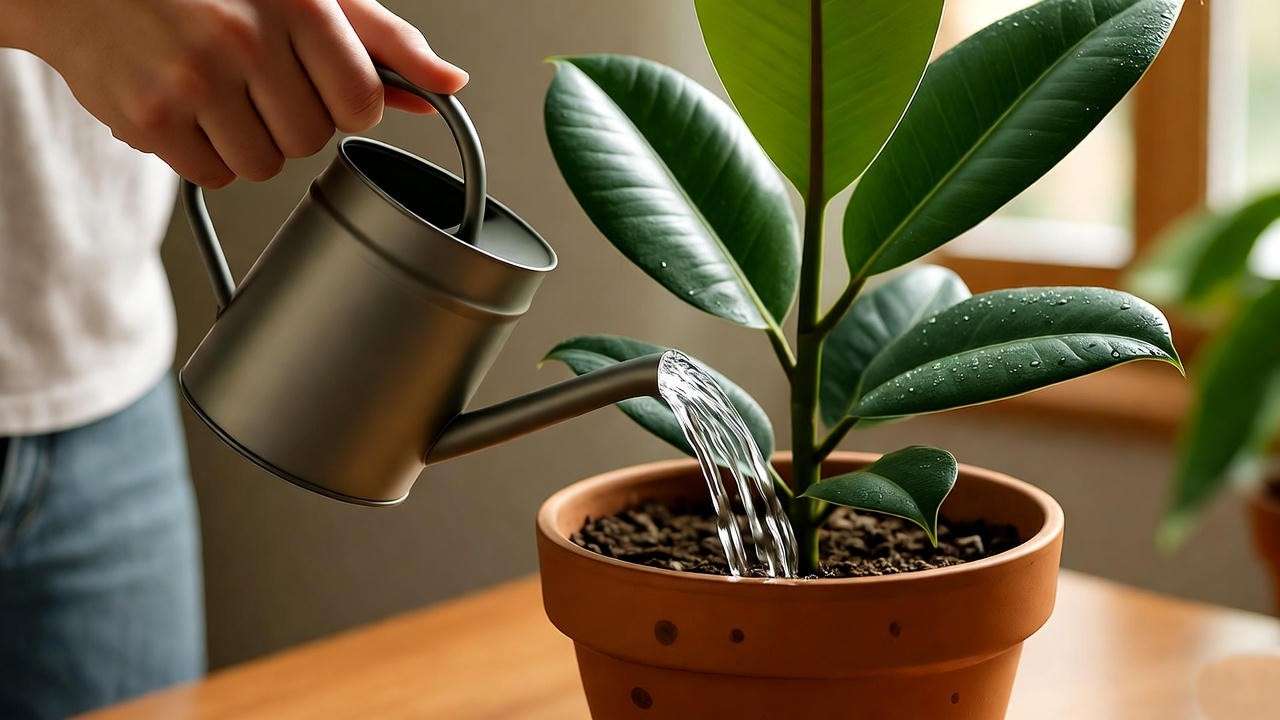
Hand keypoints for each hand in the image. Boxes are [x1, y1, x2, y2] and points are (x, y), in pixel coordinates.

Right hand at [14, 0, 467, 186]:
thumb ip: (382, 38)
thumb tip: (449, 84)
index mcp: (296, 2)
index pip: (363, 105)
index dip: (345, 104)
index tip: (319, 84)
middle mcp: (245, 38)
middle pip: (312, 141)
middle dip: (291, 120)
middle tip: (255, 79)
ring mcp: (193, 79)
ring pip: (264, 166)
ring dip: (247, 140)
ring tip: (215, 88)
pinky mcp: (150, 117)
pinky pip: (213, 175)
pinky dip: (203, 152)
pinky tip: (185, 104)